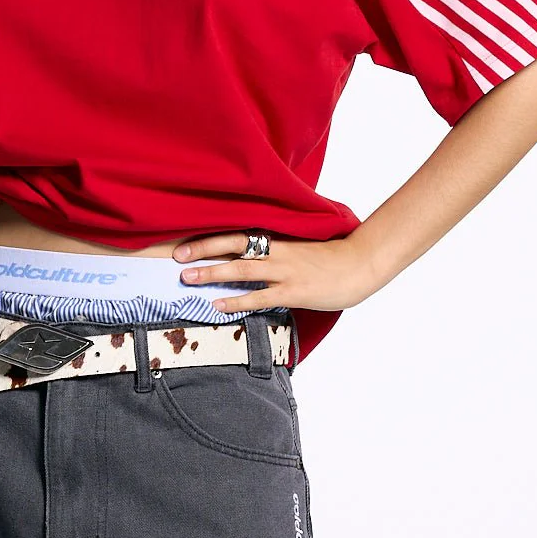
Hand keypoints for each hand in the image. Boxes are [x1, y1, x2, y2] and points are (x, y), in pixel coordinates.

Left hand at [172, 232, 376, 313]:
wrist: (360, 263)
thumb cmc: (330, 255)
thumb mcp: (299, 244)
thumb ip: (274, 246)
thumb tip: (249, 252)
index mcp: (277, 237)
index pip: (237, 232)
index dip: (210, 236)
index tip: (185, 239)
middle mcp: (276, 250)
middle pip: (233, 245)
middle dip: (203, 249)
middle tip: (176, 257)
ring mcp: (285, 271)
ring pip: (241, 270)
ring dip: (212, 273)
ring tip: (187, 278)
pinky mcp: (294, 291)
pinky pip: (260, 297)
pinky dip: (237, 301)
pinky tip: (217, 305)